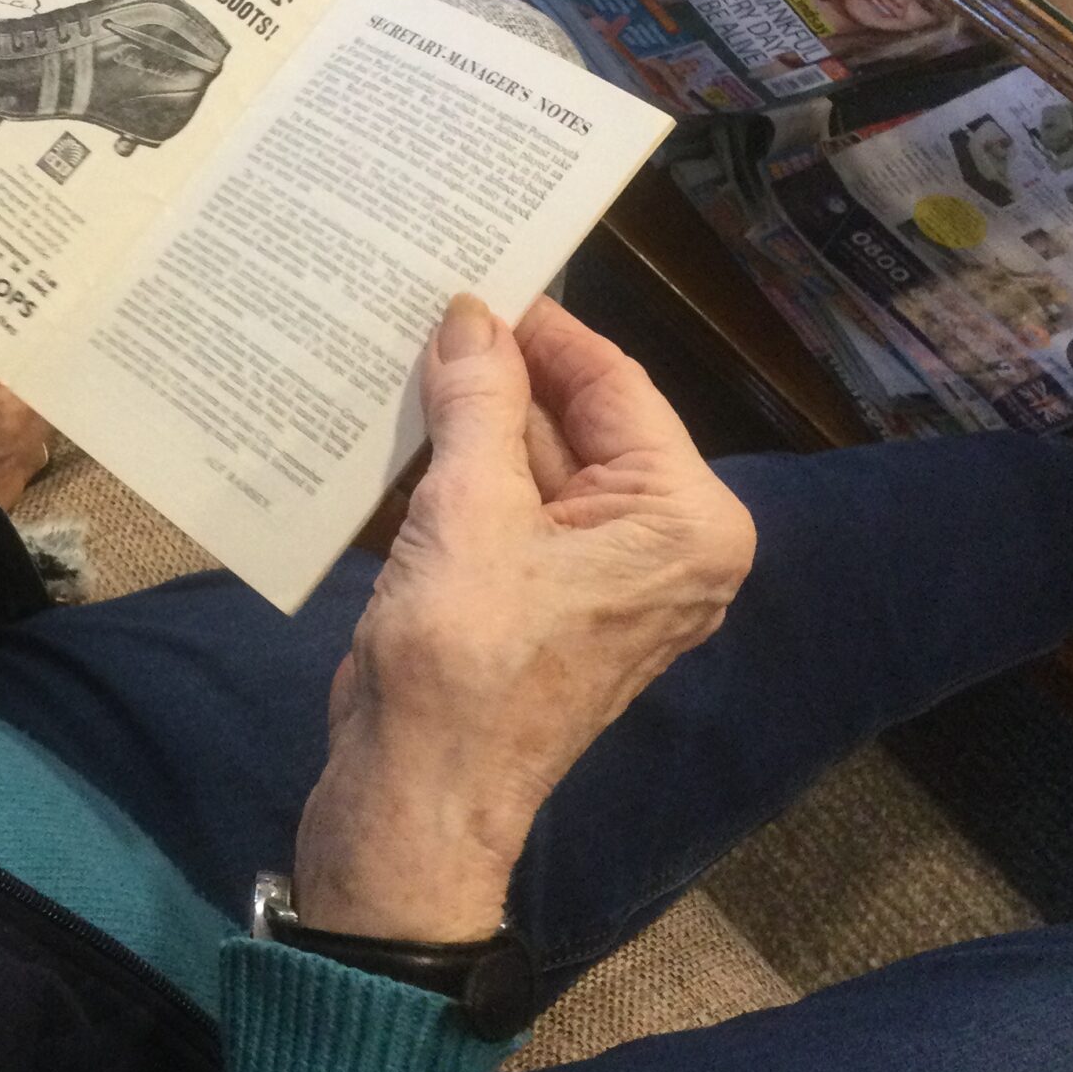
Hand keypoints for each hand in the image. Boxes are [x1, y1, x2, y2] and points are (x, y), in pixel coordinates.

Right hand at [293, 293, 754, 944]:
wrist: (413, 799)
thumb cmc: (463, 662)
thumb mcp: (468, 510)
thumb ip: (478, 401)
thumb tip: (472, 314)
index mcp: (682, 519)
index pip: (615, 383)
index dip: (541, 328)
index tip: (475, 271)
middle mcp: (661, 543)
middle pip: (577, 420)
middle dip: (498, 373)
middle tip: (421, 301)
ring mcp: (600, 576)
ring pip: (532, 463)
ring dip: (465, 421)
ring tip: (393, 349)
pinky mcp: (540, 600)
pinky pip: (507, 511)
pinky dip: (454, 473)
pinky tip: (390, 426)